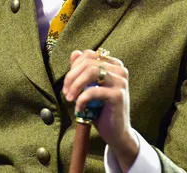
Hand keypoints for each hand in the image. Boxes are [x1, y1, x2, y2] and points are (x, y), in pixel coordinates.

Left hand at [63, 49, 138, 170]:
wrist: (117, 133)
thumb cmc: (101, 109)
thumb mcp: (89, 87)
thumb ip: (82, 70)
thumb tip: (75, 53)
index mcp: (114, 64)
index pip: (89, 55)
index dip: (74, 66)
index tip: (67, 83)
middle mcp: (120, 69)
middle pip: (88, 62)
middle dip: (72, 76)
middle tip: (65, 91)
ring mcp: (121, 81)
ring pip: (91, 72)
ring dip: (76, 85)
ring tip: (69, 98)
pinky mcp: (118, 95)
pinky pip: (93, 91)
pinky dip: (81, 99)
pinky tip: (79, 108)